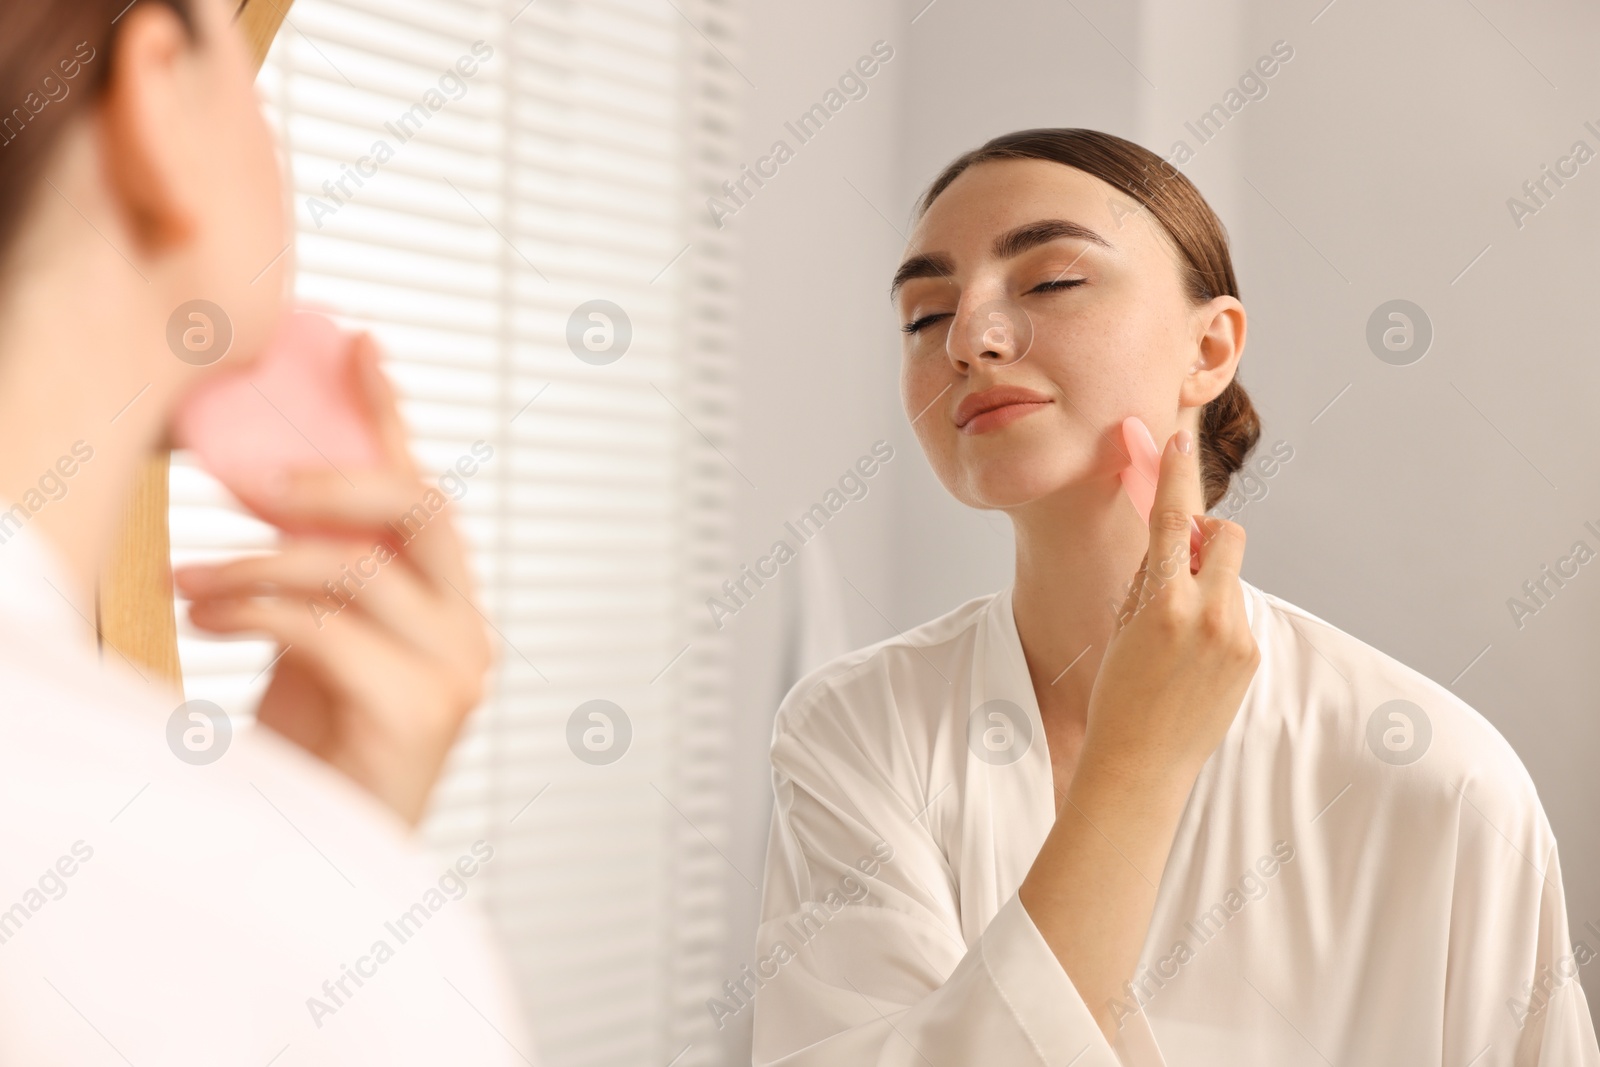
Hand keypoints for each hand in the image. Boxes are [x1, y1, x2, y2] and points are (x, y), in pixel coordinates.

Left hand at [173, 333, 493, 825]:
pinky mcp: (422, 708)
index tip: (361, 347)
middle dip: (330, 479)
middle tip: (251, 479)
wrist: (329, 851)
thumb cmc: (322, 747)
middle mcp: (469, 628)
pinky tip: (210, 618)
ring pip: (355, 567)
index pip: (429, 492)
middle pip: (418, 509)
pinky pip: (328, 626)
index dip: (395, 416)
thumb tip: (272, 491)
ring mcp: (457, 668)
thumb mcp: (321, 638)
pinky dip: (255, 611)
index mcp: (450, 606)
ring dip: (253, 563)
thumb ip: (323, 572)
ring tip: (187, 578)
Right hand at [1083, 426, 1258, 787]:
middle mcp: (1209, 614)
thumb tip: (1170, 540)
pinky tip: (1187, 659)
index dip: (1173, 477)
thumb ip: (1148, 578)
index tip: (1175, 444)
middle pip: (1225, 536)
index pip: (1174, 521)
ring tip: (1173, 632)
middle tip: (1176, 560)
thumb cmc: (1117, 696)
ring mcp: (1236, 637)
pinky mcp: (1251, 657)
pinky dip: (1214, 618)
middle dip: (1206, 536)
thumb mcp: (1120, 626)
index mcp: (1164, 603)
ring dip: (1207, 582)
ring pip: (1230, 577)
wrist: (1141, 765)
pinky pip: (1236, 613)